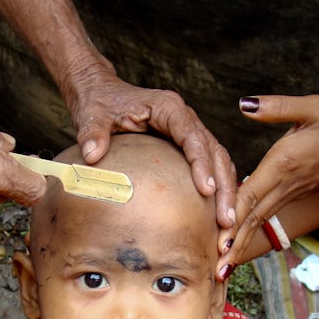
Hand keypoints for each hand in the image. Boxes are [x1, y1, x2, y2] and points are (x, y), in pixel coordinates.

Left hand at [68, 70, 236, 227]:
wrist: (101, 93)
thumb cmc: (100, 102)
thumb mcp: (93, 115)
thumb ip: (93, 133)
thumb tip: (91, 155)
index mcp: (169, 108)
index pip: (193, 138)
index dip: (202, 165)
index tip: (207, 192)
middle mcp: (186, 119)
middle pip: (215, 153)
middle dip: (224, 187)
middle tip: (226, 220)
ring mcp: (189, 133)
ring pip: (219, 162)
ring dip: (226, 193)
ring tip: (227, 225)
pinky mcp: (187, 147)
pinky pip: (210, 168)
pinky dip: (218, 190)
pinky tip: (217, 217)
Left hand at [219, 95, 318, 264]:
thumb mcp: (311, 107)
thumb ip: (275, 108)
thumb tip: (243, 104)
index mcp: (283, 164)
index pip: (250, 196)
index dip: (231, 220)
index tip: (218, 244)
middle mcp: (286, 183)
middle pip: (253, 218)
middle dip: (234, 244)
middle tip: (217, 271)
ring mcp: (295, 190)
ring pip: (263, 220)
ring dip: (243, 243)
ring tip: (227, 266)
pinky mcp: (302, 191)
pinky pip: (272, 213)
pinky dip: (256, 229)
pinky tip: (244, 238)